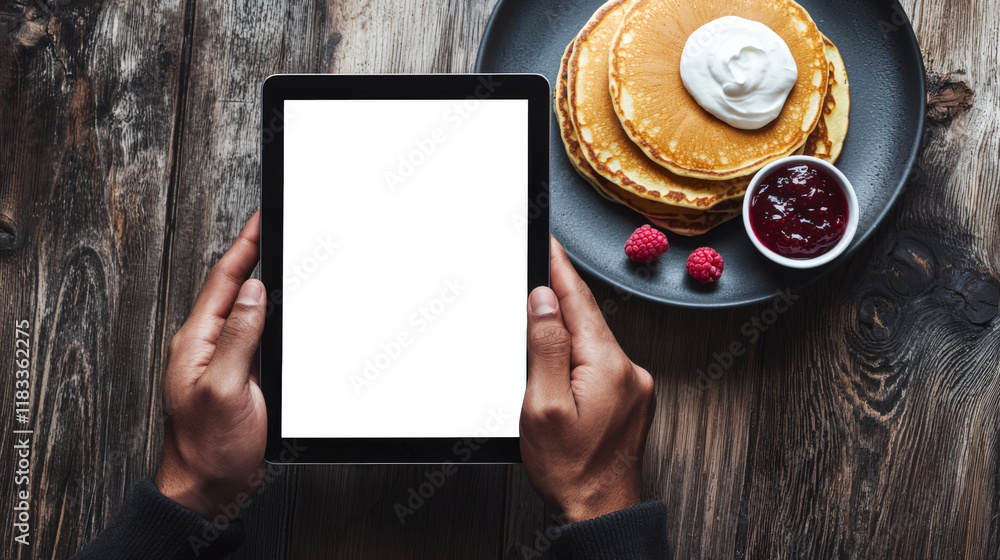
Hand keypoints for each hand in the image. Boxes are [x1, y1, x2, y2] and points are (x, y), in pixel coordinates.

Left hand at [156, 211, 267, 520]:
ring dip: (261, 279)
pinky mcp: (239, 375)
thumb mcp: (225, 388)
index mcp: (196, 341)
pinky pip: (254, 333)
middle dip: (252, 253)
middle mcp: (206, 345)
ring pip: (244, 308)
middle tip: (272, 225)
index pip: (223, 281)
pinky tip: (279, 306)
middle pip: (232, 287)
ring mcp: (222, 360)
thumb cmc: (209, 447)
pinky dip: (268, 311)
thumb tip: (252, 292)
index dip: (244, 246)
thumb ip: (238, 338)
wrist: (208, 487)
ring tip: (276, 253)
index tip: (261, 219)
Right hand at [520, 237, 655, 523]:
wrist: (599, 511)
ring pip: (595, 338)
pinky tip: (563, 353)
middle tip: (537, 265)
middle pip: (589, 317)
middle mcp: (630, 371)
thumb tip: (545, 301)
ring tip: (541, 311)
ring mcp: (635, 385)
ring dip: (569, 324)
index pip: (580, 301)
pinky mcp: (632, 398)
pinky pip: (603, 358)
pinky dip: (582, 348)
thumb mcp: (542, 407)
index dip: (560, 268)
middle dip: (561, 293)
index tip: (548, 243)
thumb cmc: (570, 470)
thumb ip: (546, 347)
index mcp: (608, 367)